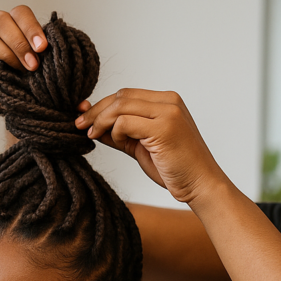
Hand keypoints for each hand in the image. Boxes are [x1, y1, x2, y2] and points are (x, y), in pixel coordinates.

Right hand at [0, 5, 92, 127]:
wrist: (31, 101)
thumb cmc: (48, 82)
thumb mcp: (61, 80)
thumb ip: (71, 85)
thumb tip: (83, 106)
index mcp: (24, 26)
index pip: (21, 13)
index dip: (31, 28)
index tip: (44, 47)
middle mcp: (5, 32)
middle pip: (1, 19)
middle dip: (19, 41)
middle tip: (34, 64)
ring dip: (8, 54)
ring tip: (25, 73)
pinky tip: (11, 79)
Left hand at [76, 89, 229, 204]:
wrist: (201, 186)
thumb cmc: (175, 169)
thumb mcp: (142, 147)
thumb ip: (121, 134)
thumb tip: (93, 127)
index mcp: (168, 102)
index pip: (127, 94)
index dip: (102, 105)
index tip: (85, 117)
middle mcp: (170, 102)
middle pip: (121, 96)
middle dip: (97, 111)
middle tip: (79, 125)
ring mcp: (168, 113)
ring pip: (121, 105)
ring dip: (101, 120)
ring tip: (91, 135)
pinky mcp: (164, 127)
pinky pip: (126, 121)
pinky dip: (115, 131)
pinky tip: (116, 141)